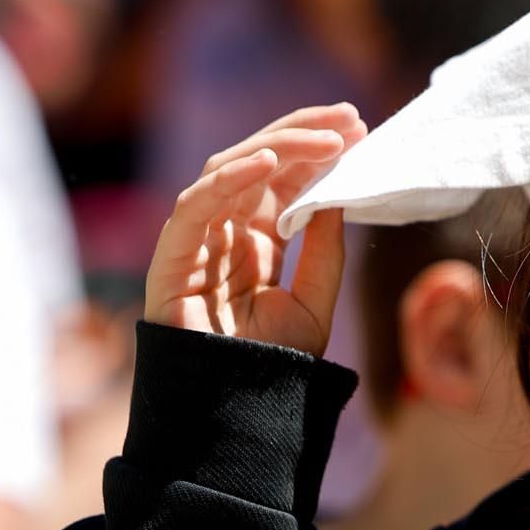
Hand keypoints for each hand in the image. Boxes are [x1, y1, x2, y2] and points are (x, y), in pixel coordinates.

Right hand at [145, 104, 365, 355]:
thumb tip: (337, 192)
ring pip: (229, 170)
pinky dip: (229, 179)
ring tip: (329, 139)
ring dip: (279, 147)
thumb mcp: (314, 301)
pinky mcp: (171, 258)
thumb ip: (324, 250)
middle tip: (350, 118)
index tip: (358, 127)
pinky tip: (269, 161)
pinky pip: (195, 205)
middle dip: (303, 134)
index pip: (283, 176)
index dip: (315, 148)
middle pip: (258, 162)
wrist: (237, 412)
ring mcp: (196, 241)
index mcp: (257, 239)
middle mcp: (224, 231)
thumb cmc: (273, 365)